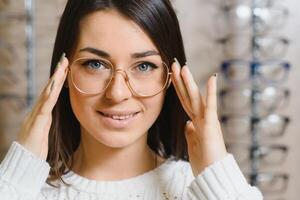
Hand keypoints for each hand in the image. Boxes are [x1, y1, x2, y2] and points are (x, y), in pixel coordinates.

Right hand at [17, 54, 68, 159]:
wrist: (25, 160)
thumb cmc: (35, 146)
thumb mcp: (44, 129)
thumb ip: (47, 119)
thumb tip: (50, 111)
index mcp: (42, 111)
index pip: (51, 92)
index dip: (58, 79)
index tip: (65, 67)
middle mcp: (38, 110)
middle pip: (49, 89)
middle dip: (57, 73)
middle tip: (64, 59)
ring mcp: (36, 115)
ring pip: (47, 94)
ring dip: (55, 80)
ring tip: (61, 68)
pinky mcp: (37, 123)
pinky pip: (44, 107)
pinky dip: (49, 96)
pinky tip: (54, 87)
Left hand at [171, 58, 226, 176]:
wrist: (213, 175)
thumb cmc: (204, 162)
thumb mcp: (193, 144)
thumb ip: (191, 132)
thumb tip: (187, 124)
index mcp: (195, 122)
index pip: (184, 101)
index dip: (178, 88)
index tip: (172, 75)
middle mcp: (201, 118)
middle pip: (187, 95)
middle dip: (180, 80)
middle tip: (174, 63)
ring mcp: (206, 120)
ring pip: (195, 98)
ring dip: (189, 82)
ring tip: (184, 66)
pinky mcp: (211, 126)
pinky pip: (210, 107)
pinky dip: (211, 93)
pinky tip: (212, 78)